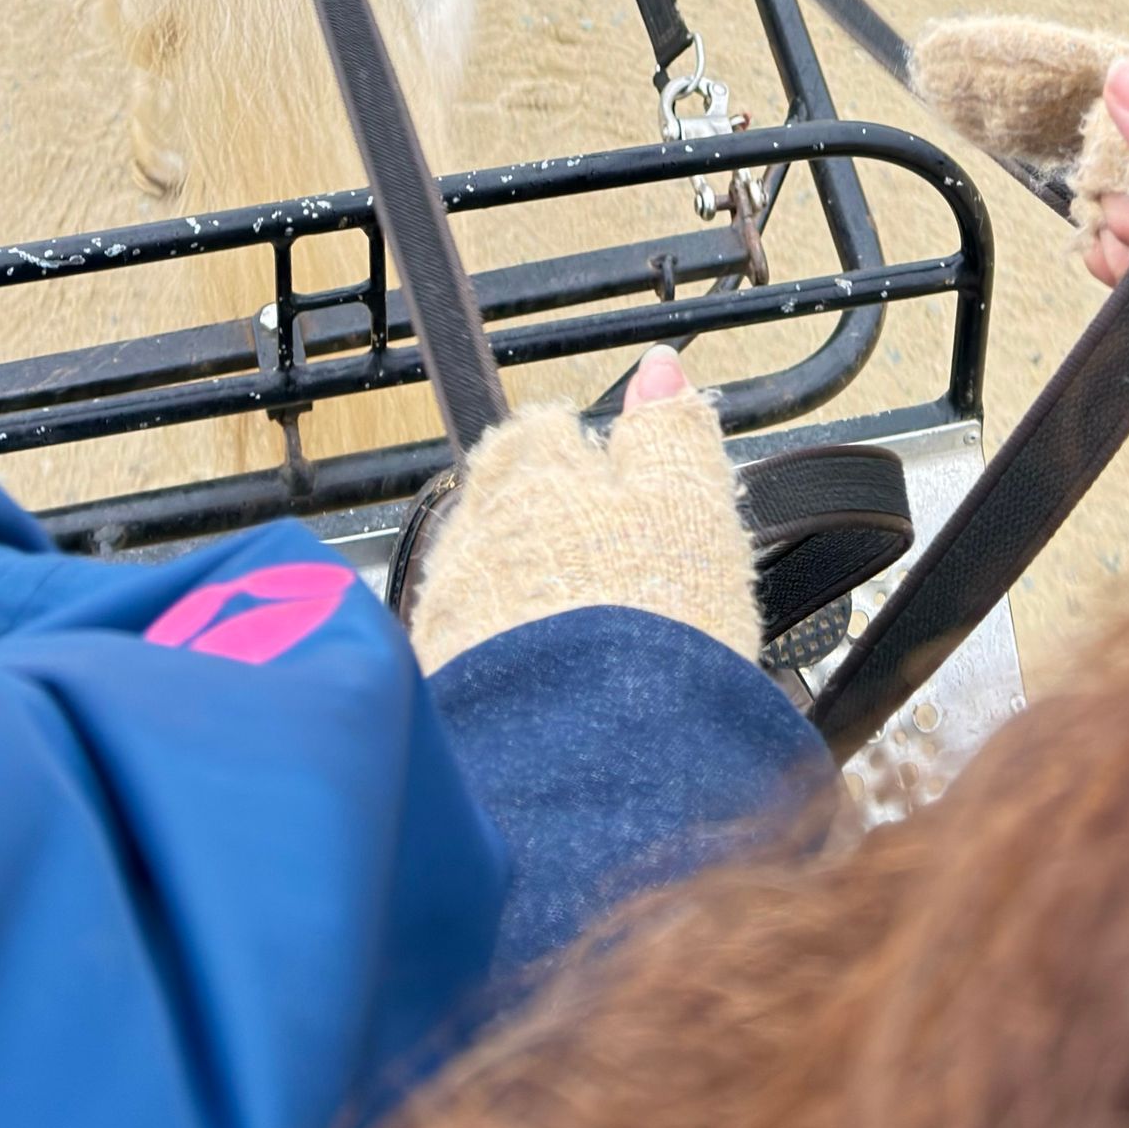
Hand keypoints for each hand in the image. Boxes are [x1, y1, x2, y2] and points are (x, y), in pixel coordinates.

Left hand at [401, 350, 762, 671]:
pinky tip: (539, 690)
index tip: (613, 491)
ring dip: (514, 595)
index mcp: (536, 472)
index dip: (582, 458)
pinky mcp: (436, 684)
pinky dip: (498, 662)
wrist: (589, 759)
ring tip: (574, 639)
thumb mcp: (692, 508)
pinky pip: (464, 652)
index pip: (544, 430)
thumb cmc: (649, 628)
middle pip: (502, 503)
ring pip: (477, 576)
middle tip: (600, 573)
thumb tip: (658, 368)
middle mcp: (477, 528)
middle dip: (540, 527)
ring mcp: (448, 607)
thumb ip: (672, 433)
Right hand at [914, 17, 1128, 442]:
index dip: (1029, 68)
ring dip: (1103, 212)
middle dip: (1061, 135)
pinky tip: (1109, 263)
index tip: (943, 57)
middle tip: (1015, 143)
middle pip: (1120, 122)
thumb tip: (1124, 78)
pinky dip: (1115, 249)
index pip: (1123, 80)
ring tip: (1115, 252)